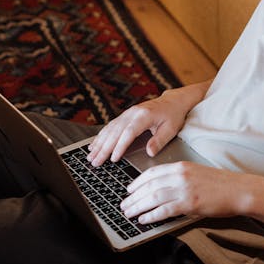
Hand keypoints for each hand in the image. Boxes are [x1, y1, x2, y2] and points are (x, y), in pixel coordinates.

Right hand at [87, 84, 207, 165]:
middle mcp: (133, 113)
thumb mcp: (171, 129)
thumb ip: (159, 140)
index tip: (113, 159)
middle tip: (95, 162)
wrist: (173, 101)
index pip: (129, 133)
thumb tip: (149, 152)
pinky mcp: (125, 115)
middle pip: (115, 132)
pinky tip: (94, 145)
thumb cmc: (173, 115)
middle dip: (103, 148)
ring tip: (90, 156)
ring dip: (99, 143)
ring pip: (110, 129)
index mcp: (144, 116)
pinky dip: (101, 136)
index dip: (119, 146)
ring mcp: (128, 113)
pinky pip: (110, 126)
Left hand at [120, 161, 246, 224]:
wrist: (239, 190)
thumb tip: (161, 189)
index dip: (137, 182)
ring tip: (129, 213)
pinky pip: (165, 210)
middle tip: (124, 205)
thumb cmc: (220, 184)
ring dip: (138, 207)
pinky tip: (144, 220)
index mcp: (181, 166)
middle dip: (133, 196)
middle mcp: (180, 176)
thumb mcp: (196, 174)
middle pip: (149, 186)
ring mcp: (185, 189)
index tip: (129, 189)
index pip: (152, 173)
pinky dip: (151, 215)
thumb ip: (179, 178)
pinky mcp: (190, 203)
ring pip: (153, 198)